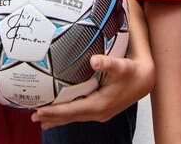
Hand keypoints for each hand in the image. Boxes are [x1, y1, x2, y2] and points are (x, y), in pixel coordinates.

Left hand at [30, 52, 154, 129]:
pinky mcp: (101, 109)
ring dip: (58, 119)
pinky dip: (67, 115)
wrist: (146, 80)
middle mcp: (98, 112)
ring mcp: (100, 113)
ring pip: (74, 117)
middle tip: (33, 116)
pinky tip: (60, 116)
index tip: (39, 110)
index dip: (55, 112)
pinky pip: (80, 114)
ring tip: (41, 120)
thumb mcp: (122, 66)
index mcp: (99, 105)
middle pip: (70, 117)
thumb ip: (108, 63)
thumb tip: (94, 60)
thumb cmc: (133, 71)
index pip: (72, 110)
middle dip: (52, 117)